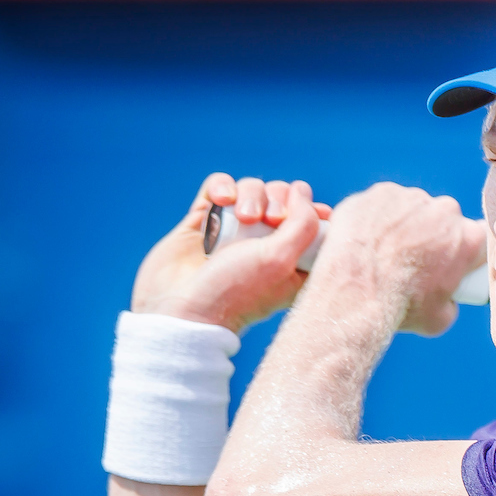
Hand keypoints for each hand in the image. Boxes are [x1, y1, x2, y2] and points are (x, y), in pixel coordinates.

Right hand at [131, 174, 329, 332]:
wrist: (178, 308)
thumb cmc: (234, 291)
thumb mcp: (281, 260)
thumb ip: (303, 223)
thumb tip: (302, 191)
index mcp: (293, 262)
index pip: (315, 223)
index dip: (316, 211)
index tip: (317, 213)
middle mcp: (265, 246)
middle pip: (283, 198)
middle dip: (279, 199)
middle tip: (270, 220)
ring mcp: (235, 232)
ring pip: (252, 190)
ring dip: (251, 194)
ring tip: (243, 218)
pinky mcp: (206, 222)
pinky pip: (220, 187)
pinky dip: (222, 186)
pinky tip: (222, 200)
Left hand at [313, 182, 485, 335]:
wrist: (357, 293)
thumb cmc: (400, 308)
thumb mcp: (440, 318)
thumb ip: (451, 300)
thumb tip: (446, 298)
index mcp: (468, 238)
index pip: (473, 238)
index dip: (460, 251)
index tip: (445, 262)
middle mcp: (445, 210)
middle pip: (442, 219)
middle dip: (430, 234)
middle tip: (409, 259)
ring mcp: (411, 198)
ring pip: (411, 208)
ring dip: (402, 224)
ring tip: (383, 251)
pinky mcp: (379, 192)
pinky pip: (382, 203)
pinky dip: (375, 217)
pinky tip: (367, 240)